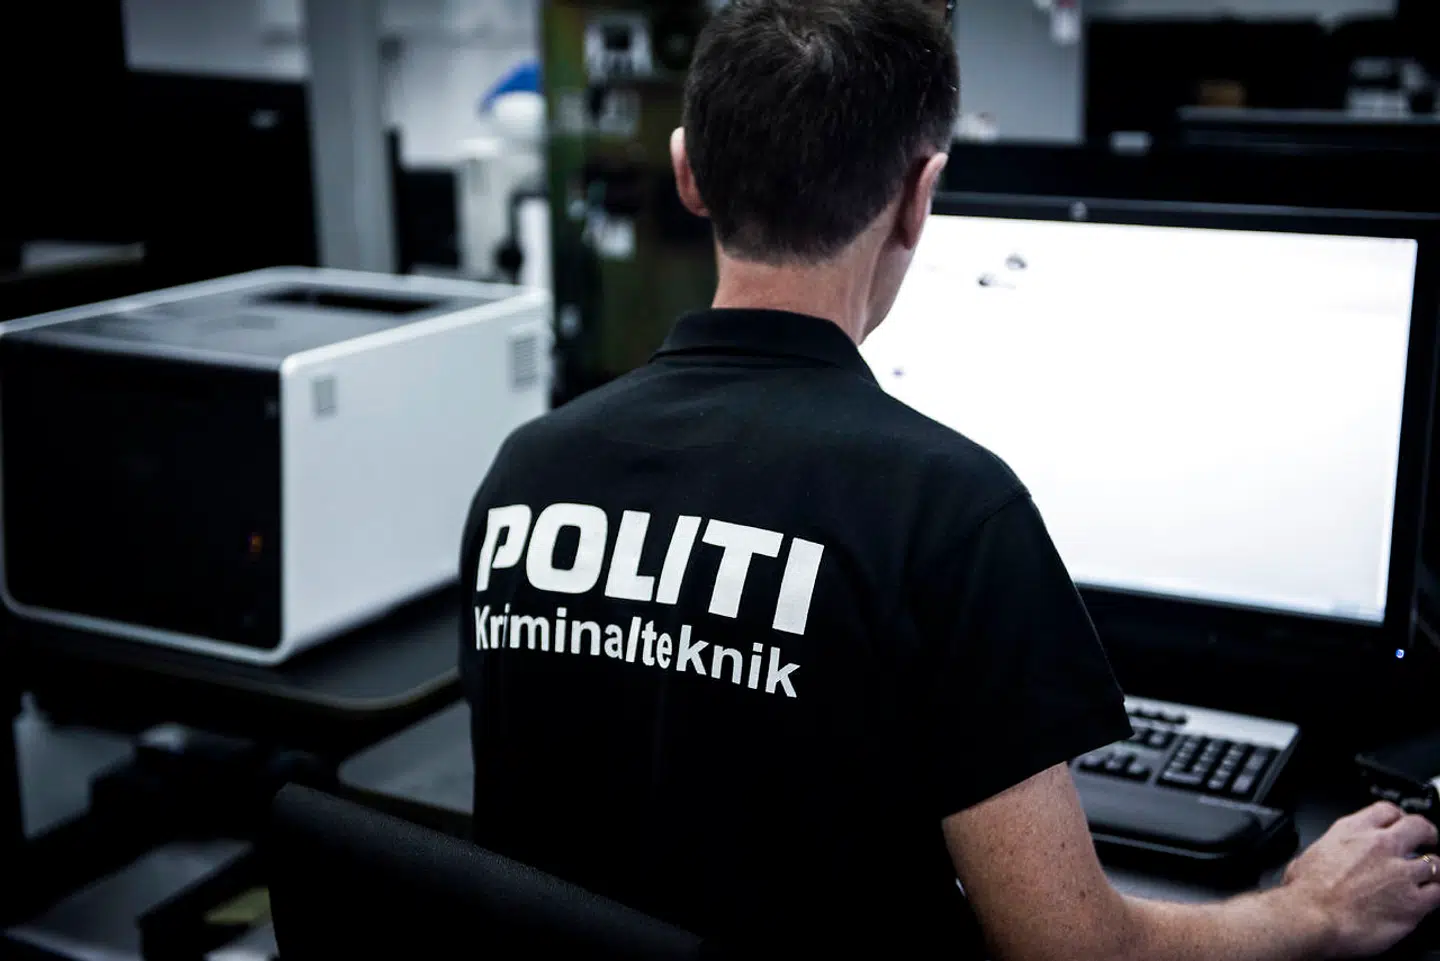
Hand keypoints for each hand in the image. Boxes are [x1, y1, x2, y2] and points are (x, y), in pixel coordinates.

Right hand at [1281, 801, 1439, 957]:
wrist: (1310, 918)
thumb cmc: (1303, 893)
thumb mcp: (1308, 856)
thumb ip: (1326, 852)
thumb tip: (1323, 859)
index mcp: (1352, 831)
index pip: (1387, 810)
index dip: (1398, 817)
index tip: (1400, 824)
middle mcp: (1380, 846)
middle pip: (1419, 827)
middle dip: (1427, 834)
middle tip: (1428, 842)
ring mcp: (1401, 873)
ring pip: (1436, 863)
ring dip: (1434, 870)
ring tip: (1430, 877)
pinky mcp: (1414, 902)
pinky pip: (1439, 893)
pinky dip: (1436, 895)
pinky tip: (1429, 899)